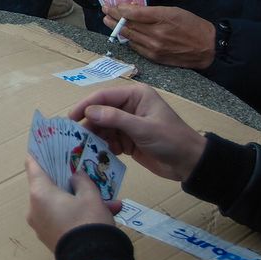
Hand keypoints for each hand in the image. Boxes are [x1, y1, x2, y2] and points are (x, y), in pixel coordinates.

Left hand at [25, 158, 117, 252]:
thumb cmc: (88, 222)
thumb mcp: (91, 196)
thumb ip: (82, 181)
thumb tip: (76, 177)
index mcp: (39, 193)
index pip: (33, 166)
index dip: (39, 154)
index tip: (45, 146)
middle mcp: (34, 209)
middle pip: (49, 186)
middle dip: (70, 181)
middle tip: (85, 175)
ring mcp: (41, 226)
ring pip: (61, 205)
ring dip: (82, 201)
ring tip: (109, 201)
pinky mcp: (51, 239)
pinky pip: (64, 219)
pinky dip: (80, 215)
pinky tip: (107, 214)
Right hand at [63, 84, 207, 183]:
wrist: (190, 164)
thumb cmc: (171, 140)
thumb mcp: (143, 128)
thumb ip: (115, 119)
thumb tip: (89, 112)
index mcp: (135, 96)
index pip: (104, 96)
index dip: (86, 106)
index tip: (71, 119)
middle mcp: (129, 106)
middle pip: (100, 112)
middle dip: (89, 125)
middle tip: (75, 138)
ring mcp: (128, 124)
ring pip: (103, 128)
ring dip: (95, 138)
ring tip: (86, 149)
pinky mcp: (128, 140)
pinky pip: (109, 141)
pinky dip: (104, 147)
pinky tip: (101, 155)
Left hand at [103, 4, 215, 68]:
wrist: (208, 48)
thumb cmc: (192, 25)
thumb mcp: (174, 11)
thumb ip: (152, 11)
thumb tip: (132, 8)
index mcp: (162, 18)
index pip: (133, 13)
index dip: (119, 9)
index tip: (112, 5)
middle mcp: (156, 33)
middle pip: (127, 25)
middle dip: (113, 17)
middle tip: (105, 11)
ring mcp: (154, 47)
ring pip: (129, 37)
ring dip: (117, 28)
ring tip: (109, 22)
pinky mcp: (155, 57)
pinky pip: (136, 47)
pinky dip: (128, 40)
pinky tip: (124, 35)